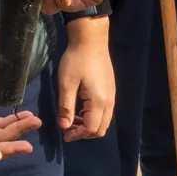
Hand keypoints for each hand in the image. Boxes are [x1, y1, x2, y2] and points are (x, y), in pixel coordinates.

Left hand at [55, 16, 114, 139]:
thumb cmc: (76, 60)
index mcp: (98, 102)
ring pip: (104, 121)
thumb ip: (66, 107)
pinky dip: (94, 116)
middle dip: (84, 133)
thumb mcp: (66, 84)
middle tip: (68, 128)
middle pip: (101, 129)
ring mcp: (112, 96)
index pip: (91, 129)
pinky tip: (81, 107)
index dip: (77, 135)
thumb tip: (65, 126)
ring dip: (89, 124)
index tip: (64, 135)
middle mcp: (109, 102)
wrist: (91, 40)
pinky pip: (105, 112)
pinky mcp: (111, 90)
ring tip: (73, 117)